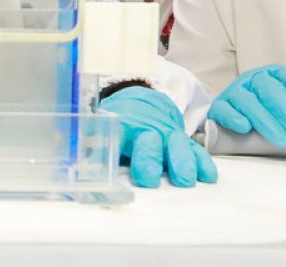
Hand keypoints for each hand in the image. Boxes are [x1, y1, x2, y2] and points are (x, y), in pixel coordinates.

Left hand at [98, 86, 217, 187]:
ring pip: (176, 146)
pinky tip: (207, 176)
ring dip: (181, 163)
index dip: (112, 145)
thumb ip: (93, 146)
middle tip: (148, 180)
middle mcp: (148, 130)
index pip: (116, 133)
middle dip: (149, 160)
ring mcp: (168, 135)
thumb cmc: (123, 124)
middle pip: (149, 142)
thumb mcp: (105, 129)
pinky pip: (196, 151)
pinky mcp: (185, 142)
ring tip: (184, 181)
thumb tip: (77, 168)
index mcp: (123, 126)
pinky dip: (203, 163)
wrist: (145, 104)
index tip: (106, 163)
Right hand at [208, 64, 285, 147]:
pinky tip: (246, 128)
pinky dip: (235, 117)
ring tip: (282, 141)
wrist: (232, 117)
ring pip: (249, 100)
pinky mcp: (219, 107)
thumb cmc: (268, 115)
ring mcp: (235, 91)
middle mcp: (256, 79)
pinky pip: (224, 109)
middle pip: (272, 90)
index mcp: (277, 76)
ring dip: (267, 121)